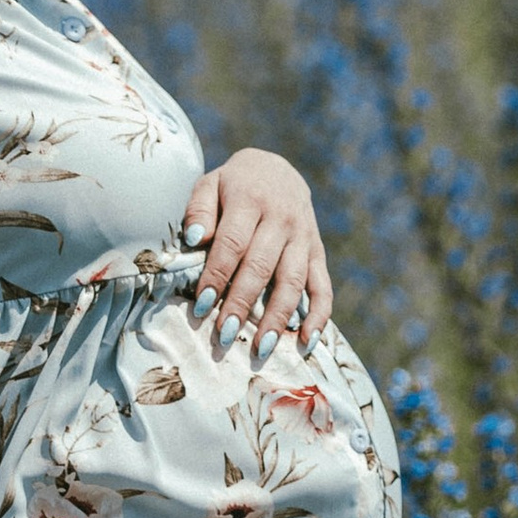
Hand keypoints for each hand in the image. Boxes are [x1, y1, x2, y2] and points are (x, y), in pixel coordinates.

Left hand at [180, 147, 331, 358]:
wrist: (276, 169)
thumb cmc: (233, 184)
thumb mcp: (210, 183)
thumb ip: (199, 209)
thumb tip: (195, 240)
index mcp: (251, 199)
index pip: (233, 242)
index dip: (217, 275)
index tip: (201, 304)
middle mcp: (281, 218)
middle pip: (261, 266)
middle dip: (242, 303)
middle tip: (225, 334)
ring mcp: (303, 236)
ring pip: (292, 280)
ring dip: (277, 316)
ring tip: (262, 348)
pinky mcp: (317, 251)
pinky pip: (323, 285)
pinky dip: (319, 315)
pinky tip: (307, 342)